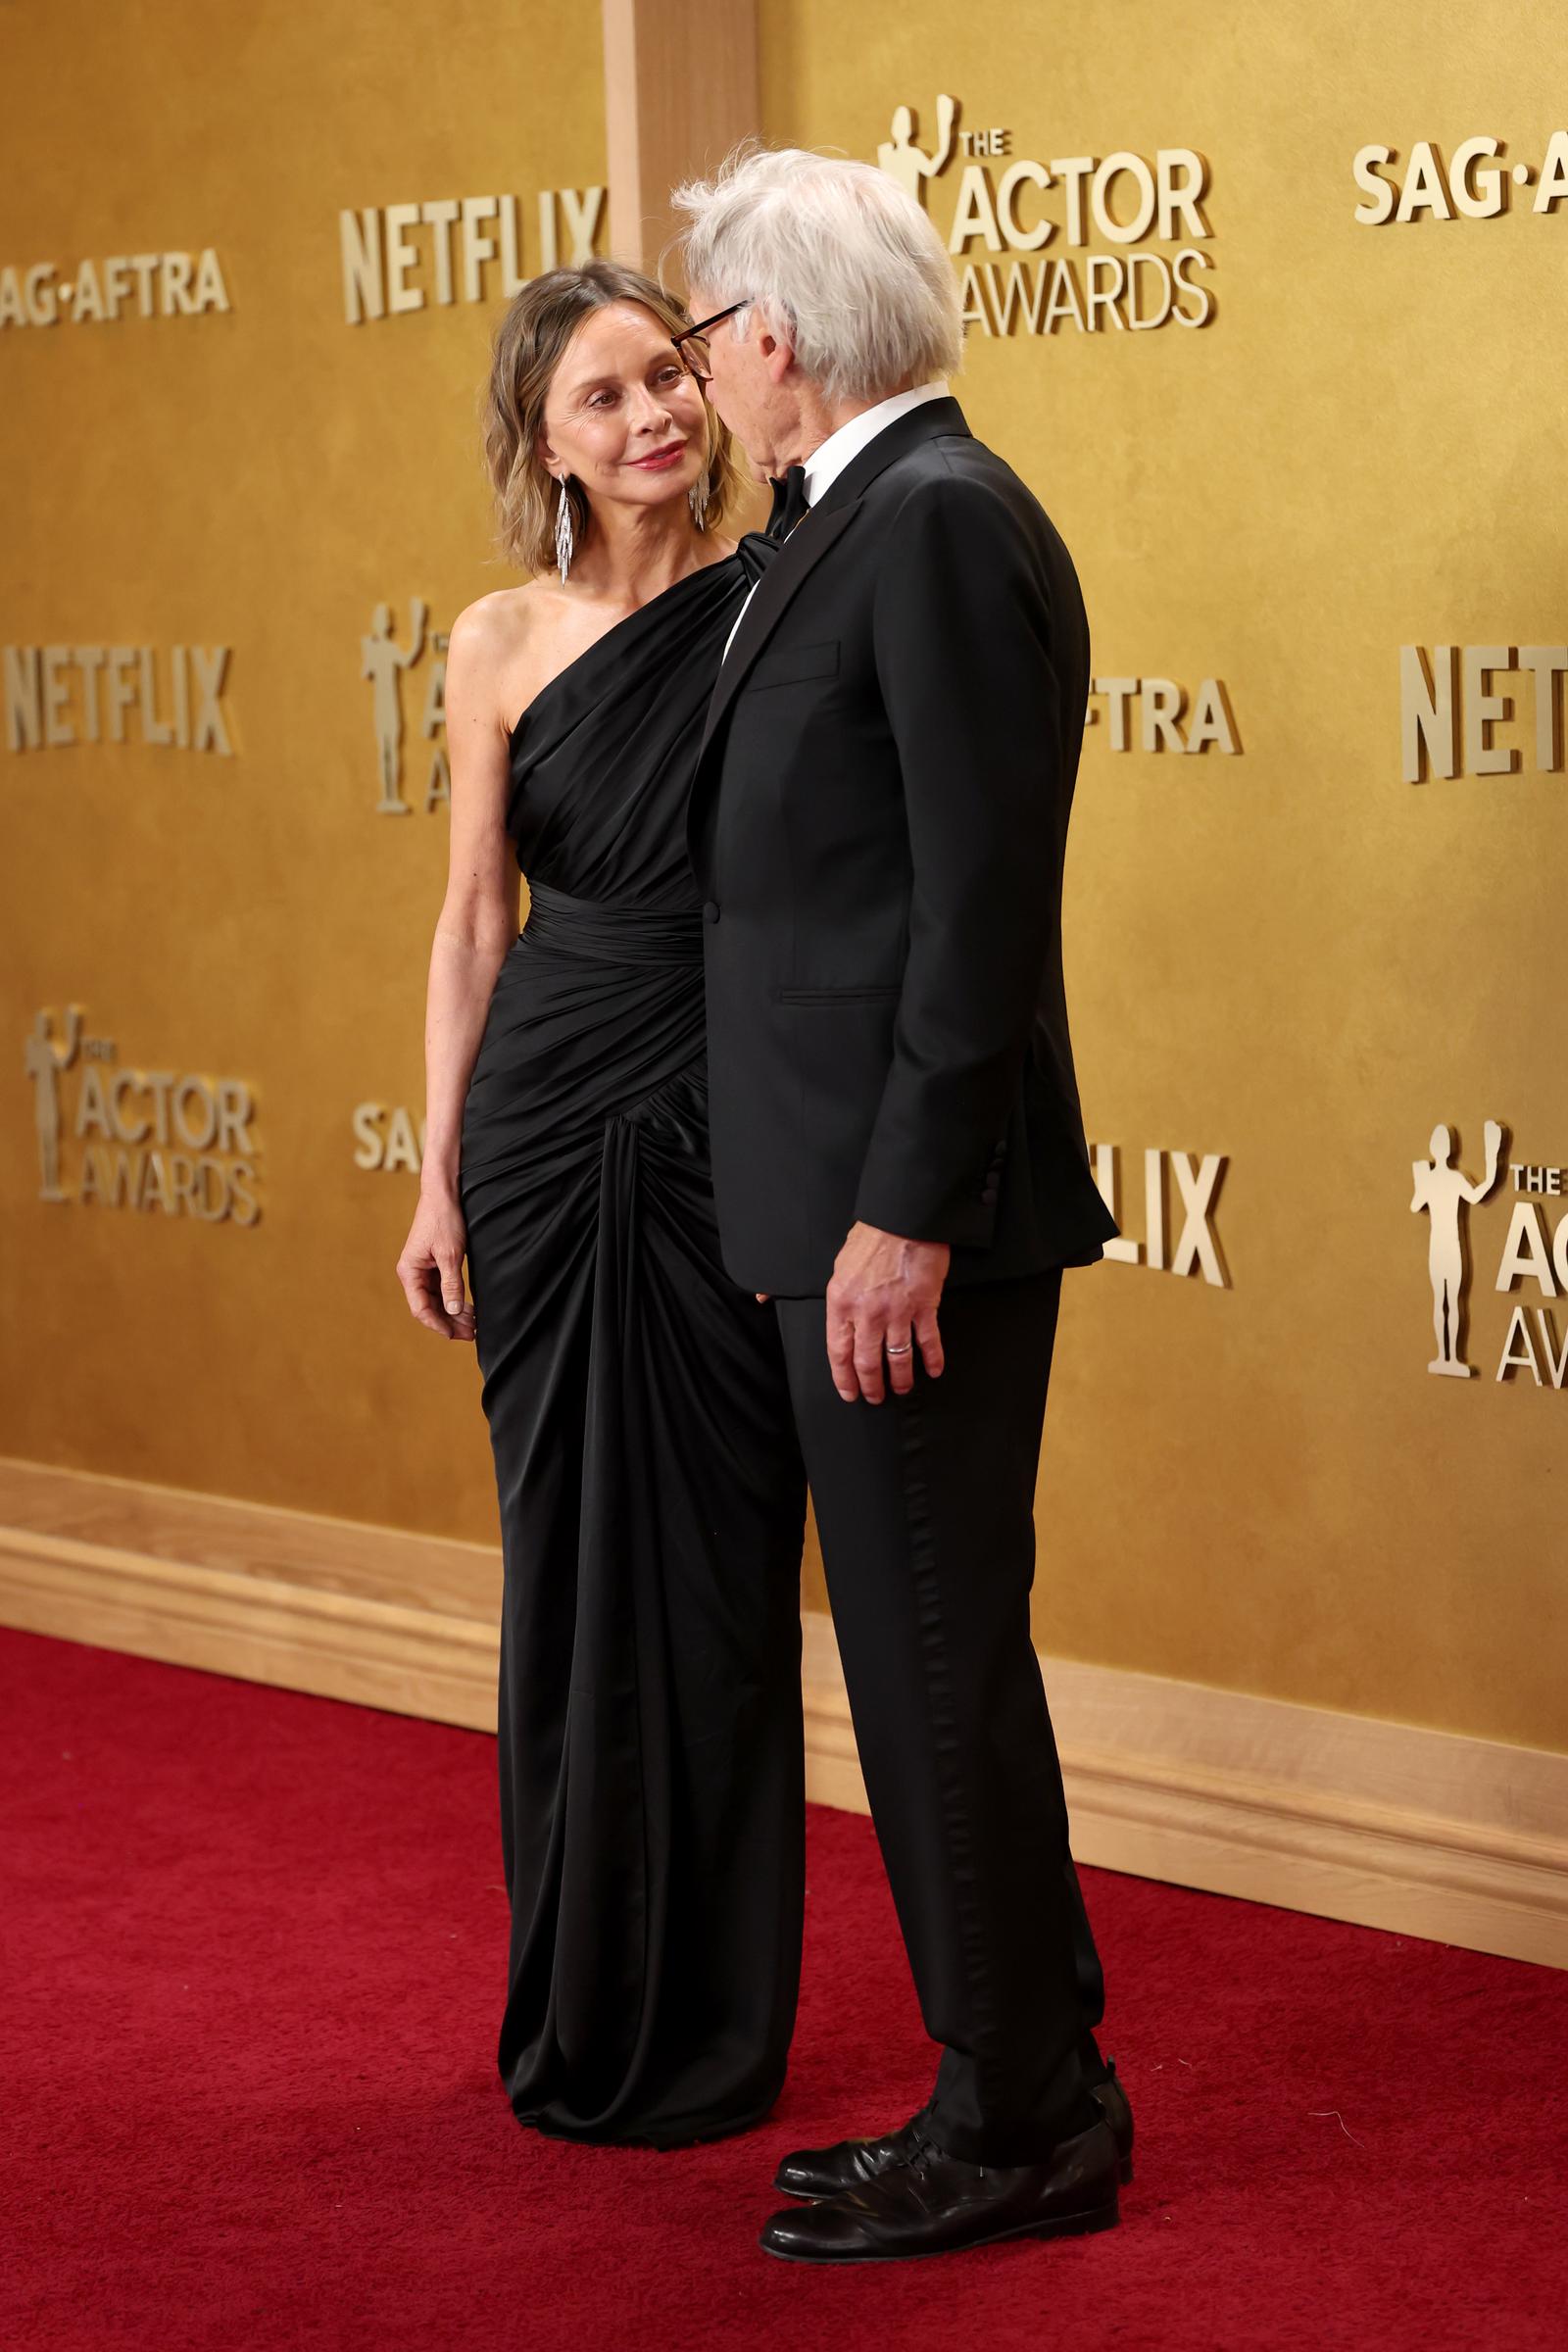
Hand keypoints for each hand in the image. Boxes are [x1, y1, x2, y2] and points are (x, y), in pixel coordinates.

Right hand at [396, 1187, 475, 1341]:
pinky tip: (469, 1309)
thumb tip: (451, 1311)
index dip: (439, 1325)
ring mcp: (422, 1270)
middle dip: (449, 1322)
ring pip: (437, 1300)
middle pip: (429, 1307)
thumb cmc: (444, 1220)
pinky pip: (441, 1289)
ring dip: (454, 1313)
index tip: (457, 1335)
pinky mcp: (433, 1265)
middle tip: (472, 1334)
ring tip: (474, 1325)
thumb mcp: (450, 1254)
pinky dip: (454, 1300)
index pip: (421, 1308)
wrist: (443, 1194)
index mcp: (409, 1272)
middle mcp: (412, 1273)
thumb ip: (451, 1284)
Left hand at [826, 1223, 948, 1403]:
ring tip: (902, 1389)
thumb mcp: (839, 1269)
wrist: (903, 1220)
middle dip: (871, 1385)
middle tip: (876, 1397)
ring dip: (900, 1379)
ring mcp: (898, 1312)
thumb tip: (811, 1313)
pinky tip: (933, 1371)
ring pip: (898, 1358)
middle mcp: (868, 1313)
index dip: (844, 1378)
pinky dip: (932, 1359)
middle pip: (867, 1362)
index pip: (838, 1352)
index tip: (849, 1392)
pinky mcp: (924, 1306)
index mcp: (841, 1303)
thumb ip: (837, 1300)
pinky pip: (928, 1341)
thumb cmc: (870, 1240)